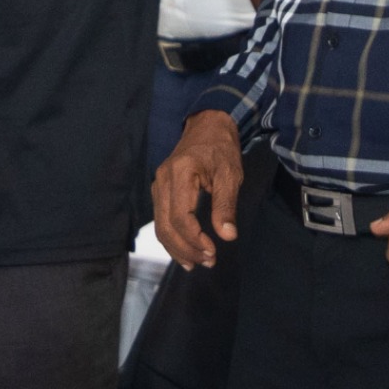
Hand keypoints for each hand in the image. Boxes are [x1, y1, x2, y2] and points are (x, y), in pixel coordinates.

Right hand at [154, 111, 244, 268]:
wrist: (207, 125)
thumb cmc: (221, 148)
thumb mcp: (230, 174)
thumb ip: (226, 205)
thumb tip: (228, 236)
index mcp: (180, 173)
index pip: (180, 216)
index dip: (194, 239)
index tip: (213, 251)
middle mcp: (163, 180)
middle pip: (165, 225)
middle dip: (185, 248)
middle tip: (208, 262)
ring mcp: (158, 185)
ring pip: (160, 226)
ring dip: (177, 248)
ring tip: (198, 262)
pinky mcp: (160, 191)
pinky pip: (161, 220)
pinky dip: (172, 239)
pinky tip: (185, 251)